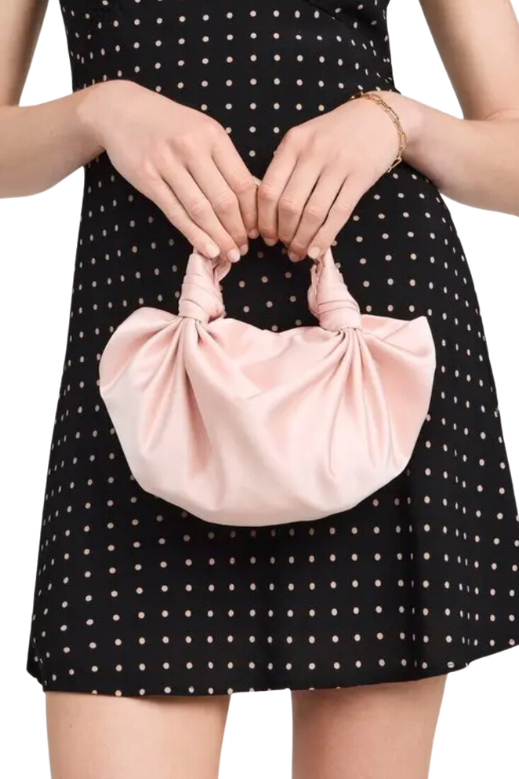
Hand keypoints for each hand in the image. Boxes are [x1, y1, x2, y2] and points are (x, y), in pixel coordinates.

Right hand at [77, 80, 258, 262]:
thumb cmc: (170, 125)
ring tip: (229, 255)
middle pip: (223, 200)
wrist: (122, 110)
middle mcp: (192, 147)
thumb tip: (250, 199)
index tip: (256, 231)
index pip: (242, 182)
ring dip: (218, 238)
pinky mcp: (147, 178)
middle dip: (237, 231)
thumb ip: (224, 161)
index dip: (251, 213)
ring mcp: (167, 163)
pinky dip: (194, 235)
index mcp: (213, 135)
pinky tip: (207, 249)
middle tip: (243, 249)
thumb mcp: (203, 131)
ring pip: (200, 210)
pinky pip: (176, 213)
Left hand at [256, 91, 418, 260]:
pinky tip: (316, 251)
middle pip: (289, 205)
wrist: (379, 117)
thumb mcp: (304, 139)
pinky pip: (338, 214)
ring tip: (298, 252)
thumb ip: (286, 167)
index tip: (265, 236)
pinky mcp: (360, 177)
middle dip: (282, 233)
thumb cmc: (336, 133)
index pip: (268, 189)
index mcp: (293, 143)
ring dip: (302, 240)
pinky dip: (324, 238)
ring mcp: (338, 164)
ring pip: (312, 214)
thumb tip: (267, 211)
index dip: (264, 220)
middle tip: (283, 246)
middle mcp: (313, 152)